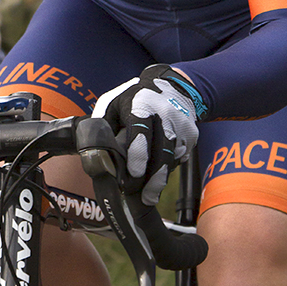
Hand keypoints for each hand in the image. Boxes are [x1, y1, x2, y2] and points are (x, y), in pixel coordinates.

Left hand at [93, 64, 205, 204]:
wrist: (173, 86)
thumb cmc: (136, 97)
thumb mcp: (114, 102)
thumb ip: (104, 125)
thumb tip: (95, 152)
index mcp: (141, 105)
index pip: (141, 131)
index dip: (138, 154)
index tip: (133, 175)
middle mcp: (165, 115)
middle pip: (162, 151)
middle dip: (154, 178)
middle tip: (145, 198)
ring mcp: (182, 126)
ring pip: (172, 159)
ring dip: (160, 177)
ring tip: (150, 193)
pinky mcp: (191, 136)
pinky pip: (179, 158)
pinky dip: (168, 167)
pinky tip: (158, 169)